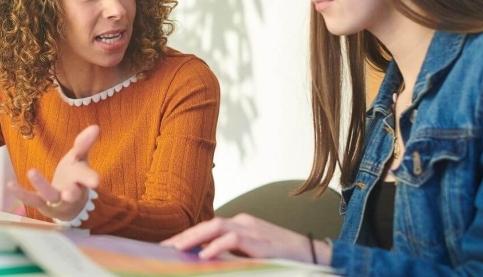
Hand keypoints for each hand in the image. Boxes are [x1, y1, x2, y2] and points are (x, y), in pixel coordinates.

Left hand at [6, 125, 100, 220]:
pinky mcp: (42, 204)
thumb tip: (96, 126)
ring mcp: (56, 201)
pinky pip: (31, 199)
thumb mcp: (79, 159)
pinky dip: (21, 193)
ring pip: (50, 195)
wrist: (69, 205)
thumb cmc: (74, 177)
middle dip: (72, 193)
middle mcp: (71, 194)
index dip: (90, 179)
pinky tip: (10, 184)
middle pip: (73, 193)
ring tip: (32, 171)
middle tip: (69, 193)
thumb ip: (84, 144)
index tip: (95, 181)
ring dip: (42, 185)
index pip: (87, 178)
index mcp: (82, 181)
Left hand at [159, 214, 331, 264]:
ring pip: (216, 226)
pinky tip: (203, 255)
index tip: (170, 247)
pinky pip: (233, 239)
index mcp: (242, 225)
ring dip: (194, 237)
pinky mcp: (261, 242)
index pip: (209, 227)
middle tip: (165, 248)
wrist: (317, 256)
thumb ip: (233, 253)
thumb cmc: (285, 257)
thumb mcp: (254, 254)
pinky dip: (216, 246)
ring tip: (178, 250)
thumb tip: (207, 259)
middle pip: (208, 224)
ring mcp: (253, 230)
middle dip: (185, 236)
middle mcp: (245, 223)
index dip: (188, 236)